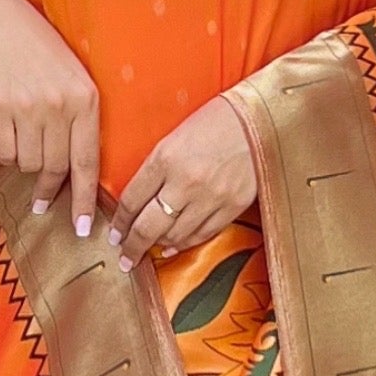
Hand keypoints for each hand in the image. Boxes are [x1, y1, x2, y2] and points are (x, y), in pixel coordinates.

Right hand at [0, 0, 103, 233]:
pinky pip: (4, 153)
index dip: (84, 200)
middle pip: (56, 169)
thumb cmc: (42, 53)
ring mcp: (27, 107)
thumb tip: (82, 173)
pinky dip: (6, 152)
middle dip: (49, 190)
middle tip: (42, 201)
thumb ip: (82, 119)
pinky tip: (9, 134)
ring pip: (29, 164)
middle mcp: (59, 106)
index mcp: (86, 99)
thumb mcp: (76, 78)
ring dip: (27, 163)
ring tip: (25, 141)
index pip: (88, 161)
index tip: (83, 228)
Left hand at [111, 93, 259, 270]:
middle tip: (124, 256)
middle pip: (148, 226)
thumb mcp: (176, 136)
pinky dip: (185, 243)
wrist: (261, 119)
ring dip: (158, 246)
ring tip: (148, 251)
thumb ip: (157, 167)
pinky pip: (202, 234)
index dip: (119, 222)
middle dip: (132, 245)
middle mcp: (185, 182)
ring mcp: (211, 197)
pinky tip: (174, 246)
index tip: (114, 233)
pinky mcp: (233, 206)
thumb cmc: (217, 120)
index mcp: (165, 158)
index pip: (132, 200)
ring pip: (175, 235)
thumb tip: (140, 199)